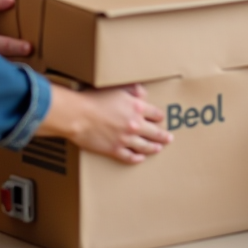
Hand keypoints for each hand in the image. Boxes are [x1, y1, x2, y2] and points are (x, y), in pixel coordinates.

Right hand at [43, 83, 171, 162]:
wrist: (78, 115)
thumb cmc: (95, 98)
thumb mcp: (118, 88)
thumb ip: (134, 90)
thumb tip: (144, 94)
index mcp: (137, 108)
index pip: (156, 114)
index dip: (159, 117)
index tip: (161, 119)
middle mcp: (134, 125)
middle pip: (154, 132)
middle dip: (163, 136)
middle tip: (169, 138)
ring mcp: (125, 139)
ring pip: (145, 146)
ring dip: (153, 148)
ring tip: (158, 148)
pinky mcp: (114, 150)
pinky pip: (129, 157)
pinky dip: (136, 158)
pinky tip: (140, 158)